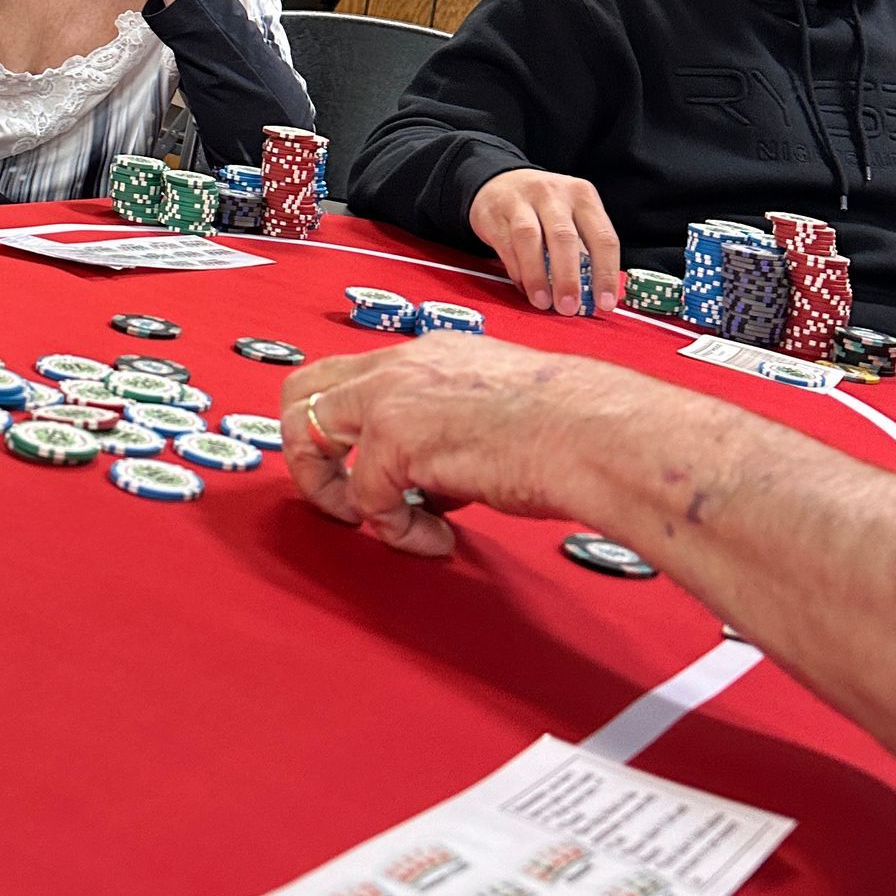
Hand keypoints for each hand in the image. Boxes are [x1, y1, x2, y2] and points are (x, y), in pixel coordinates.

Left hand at [281, 340, 642, 556]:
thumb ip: (446, 435)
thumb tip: (428, 487)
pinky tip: (437, 541)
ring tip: (385, 524)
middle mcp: (399, 366)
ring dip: (334, 492)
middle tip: (344, 497)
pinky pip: (365, 500)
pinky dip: (396, 532)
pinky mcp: (396, 440)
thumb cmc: (569, 427)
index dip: (340, 428)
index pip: (346, 376)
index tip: (360, 469)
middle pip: (299, 390)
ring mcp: (391, 398)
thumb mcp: (492, 411)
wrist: (596, 432)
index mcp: (426, 354)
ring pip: (307, 434)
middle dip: (307, 452)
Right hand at [468, 168, 622, 314]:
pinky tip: (524, 287)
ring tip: (543, 302)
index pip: (602, 237)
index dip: (606, 274)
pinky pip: (506, 244)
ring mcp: (522, 201)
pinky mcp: (495, 213)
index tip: (604, 303)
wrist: (499, 181)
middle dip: (568, 278)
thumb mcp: (571, 214)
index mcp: (582, 196)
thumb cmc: (543, 207)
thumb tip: (591, 296)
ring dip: (538, 276)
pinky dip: (517, 269)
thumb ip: (582, 248)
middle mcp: (554, 194)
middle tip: (568, 308)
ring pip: (530, 239)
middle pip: (564, 237)